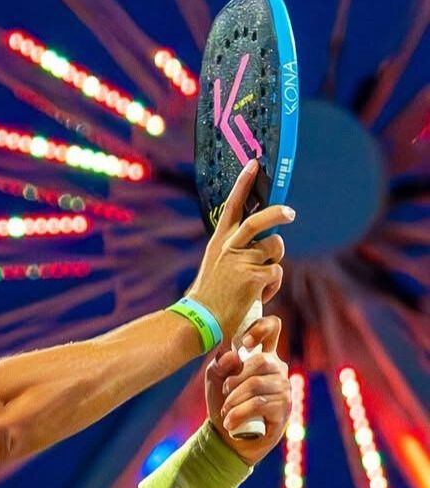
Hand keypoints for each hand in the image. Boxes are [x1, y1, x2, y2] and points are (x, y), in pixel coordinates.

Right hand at [186, 159, 293, 340]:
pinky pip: (275, 273)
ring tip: (258, 283)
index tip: (254, 164)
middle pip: (258, 221)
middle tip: (290, 213)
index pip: (232, 207)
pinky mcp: (253, 276)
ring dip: (273, 264)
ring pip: (274, 249)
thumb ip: (238, 255)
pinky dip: (270, 288)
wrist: (198, 323)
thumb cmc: (210, 302)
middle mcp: (228, 248)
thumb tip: (265, 247)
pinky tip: (255, 298)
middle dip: (277, 213)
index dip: (243, 184)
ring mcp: (241, 261)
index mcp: (218, 244)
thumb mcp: (219, 271)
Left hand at [205, 315, 290, 465]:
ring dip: (233, 400)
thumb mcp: (215, 380)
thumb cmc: (223, 402)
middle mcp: (278, 369)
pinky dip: (239, 413)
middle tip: (224, 391)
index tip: (244, 342)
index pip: (273, 327)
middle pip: (261, 360)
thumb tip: (233, 355)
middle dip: (235, 378)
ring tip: (225, 411)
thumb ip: (220, 364)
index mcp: (263, 356)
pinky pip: (259, 404)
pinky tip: (230, 422)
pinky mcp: (282, 409)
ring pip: (256, 385)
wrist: (227, 436)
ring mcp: (283, 389)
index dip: (261, 327)